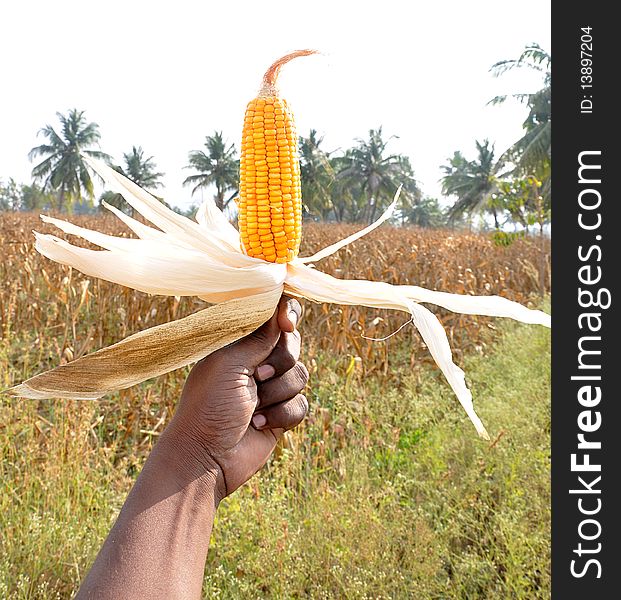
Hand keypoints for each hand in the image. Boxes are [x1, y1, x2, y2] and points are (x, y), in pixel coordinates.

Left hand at [165, 295, 308, 499]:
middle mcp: (256, 362)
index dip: (287, 315)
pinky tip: (259, 425)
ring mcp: (270, 388)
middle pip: (293, 345)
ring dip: (278, 393)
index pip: (272, 317)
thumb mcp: (230, 364)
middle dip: (280, 361)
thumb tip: (282, 309)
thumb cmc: (209, 406)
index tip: (287, 324)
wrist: (206, 459)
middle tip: (258, 375)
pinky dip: (282, 415)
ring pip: (301, 375)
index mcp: (239, 344)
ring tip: (253, 407)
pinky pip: (302, 404)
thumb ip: (260, 337)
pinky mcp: (281, 414)